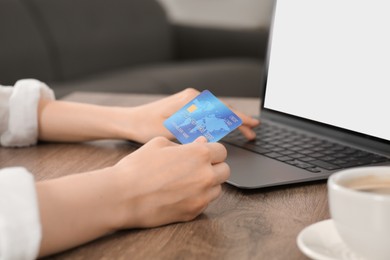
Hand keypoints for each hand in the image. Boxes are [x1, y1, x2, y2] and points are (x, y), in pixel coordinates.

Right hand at [111, 136, 228, 227]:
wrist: (122, 196)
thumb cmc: (138, 167)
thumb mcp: (159, 143)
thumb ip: (185, 143)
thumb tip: (201, 143)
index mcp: (199, 154)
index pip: (222, 151)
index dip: (212, 150)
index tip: (205, 153)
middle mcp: (205, 176)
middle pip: (225, 170)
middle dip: (214, 166)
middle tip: (198, 166)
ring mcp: (201, 197)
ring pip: (218, 188)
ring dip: (209, 183)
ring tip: (188, 180)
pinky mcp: (194, 212)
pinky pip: (205, 202)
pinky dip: (198, 197)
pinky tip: (181, 193)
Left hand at [121, 88, 259, 142]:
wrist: (129, 121)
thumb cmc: (146, 127)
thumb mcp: (172, 132)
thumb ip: (194, 131)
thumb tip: (214, 134)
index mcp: (191, 102)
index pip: (222, 109)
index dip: (240, 118)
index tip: (253, 125)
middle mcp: (193, 98)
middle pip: (222, 109)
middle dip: (239, 120)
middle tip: (253, 131)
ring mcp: (189, 101)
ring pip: (216, 111)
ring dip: (230, 120)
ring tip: (244, 130)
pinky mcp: (185, 107)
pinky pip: (208, 113)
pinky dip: (219, 120)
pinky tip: (224, 127)